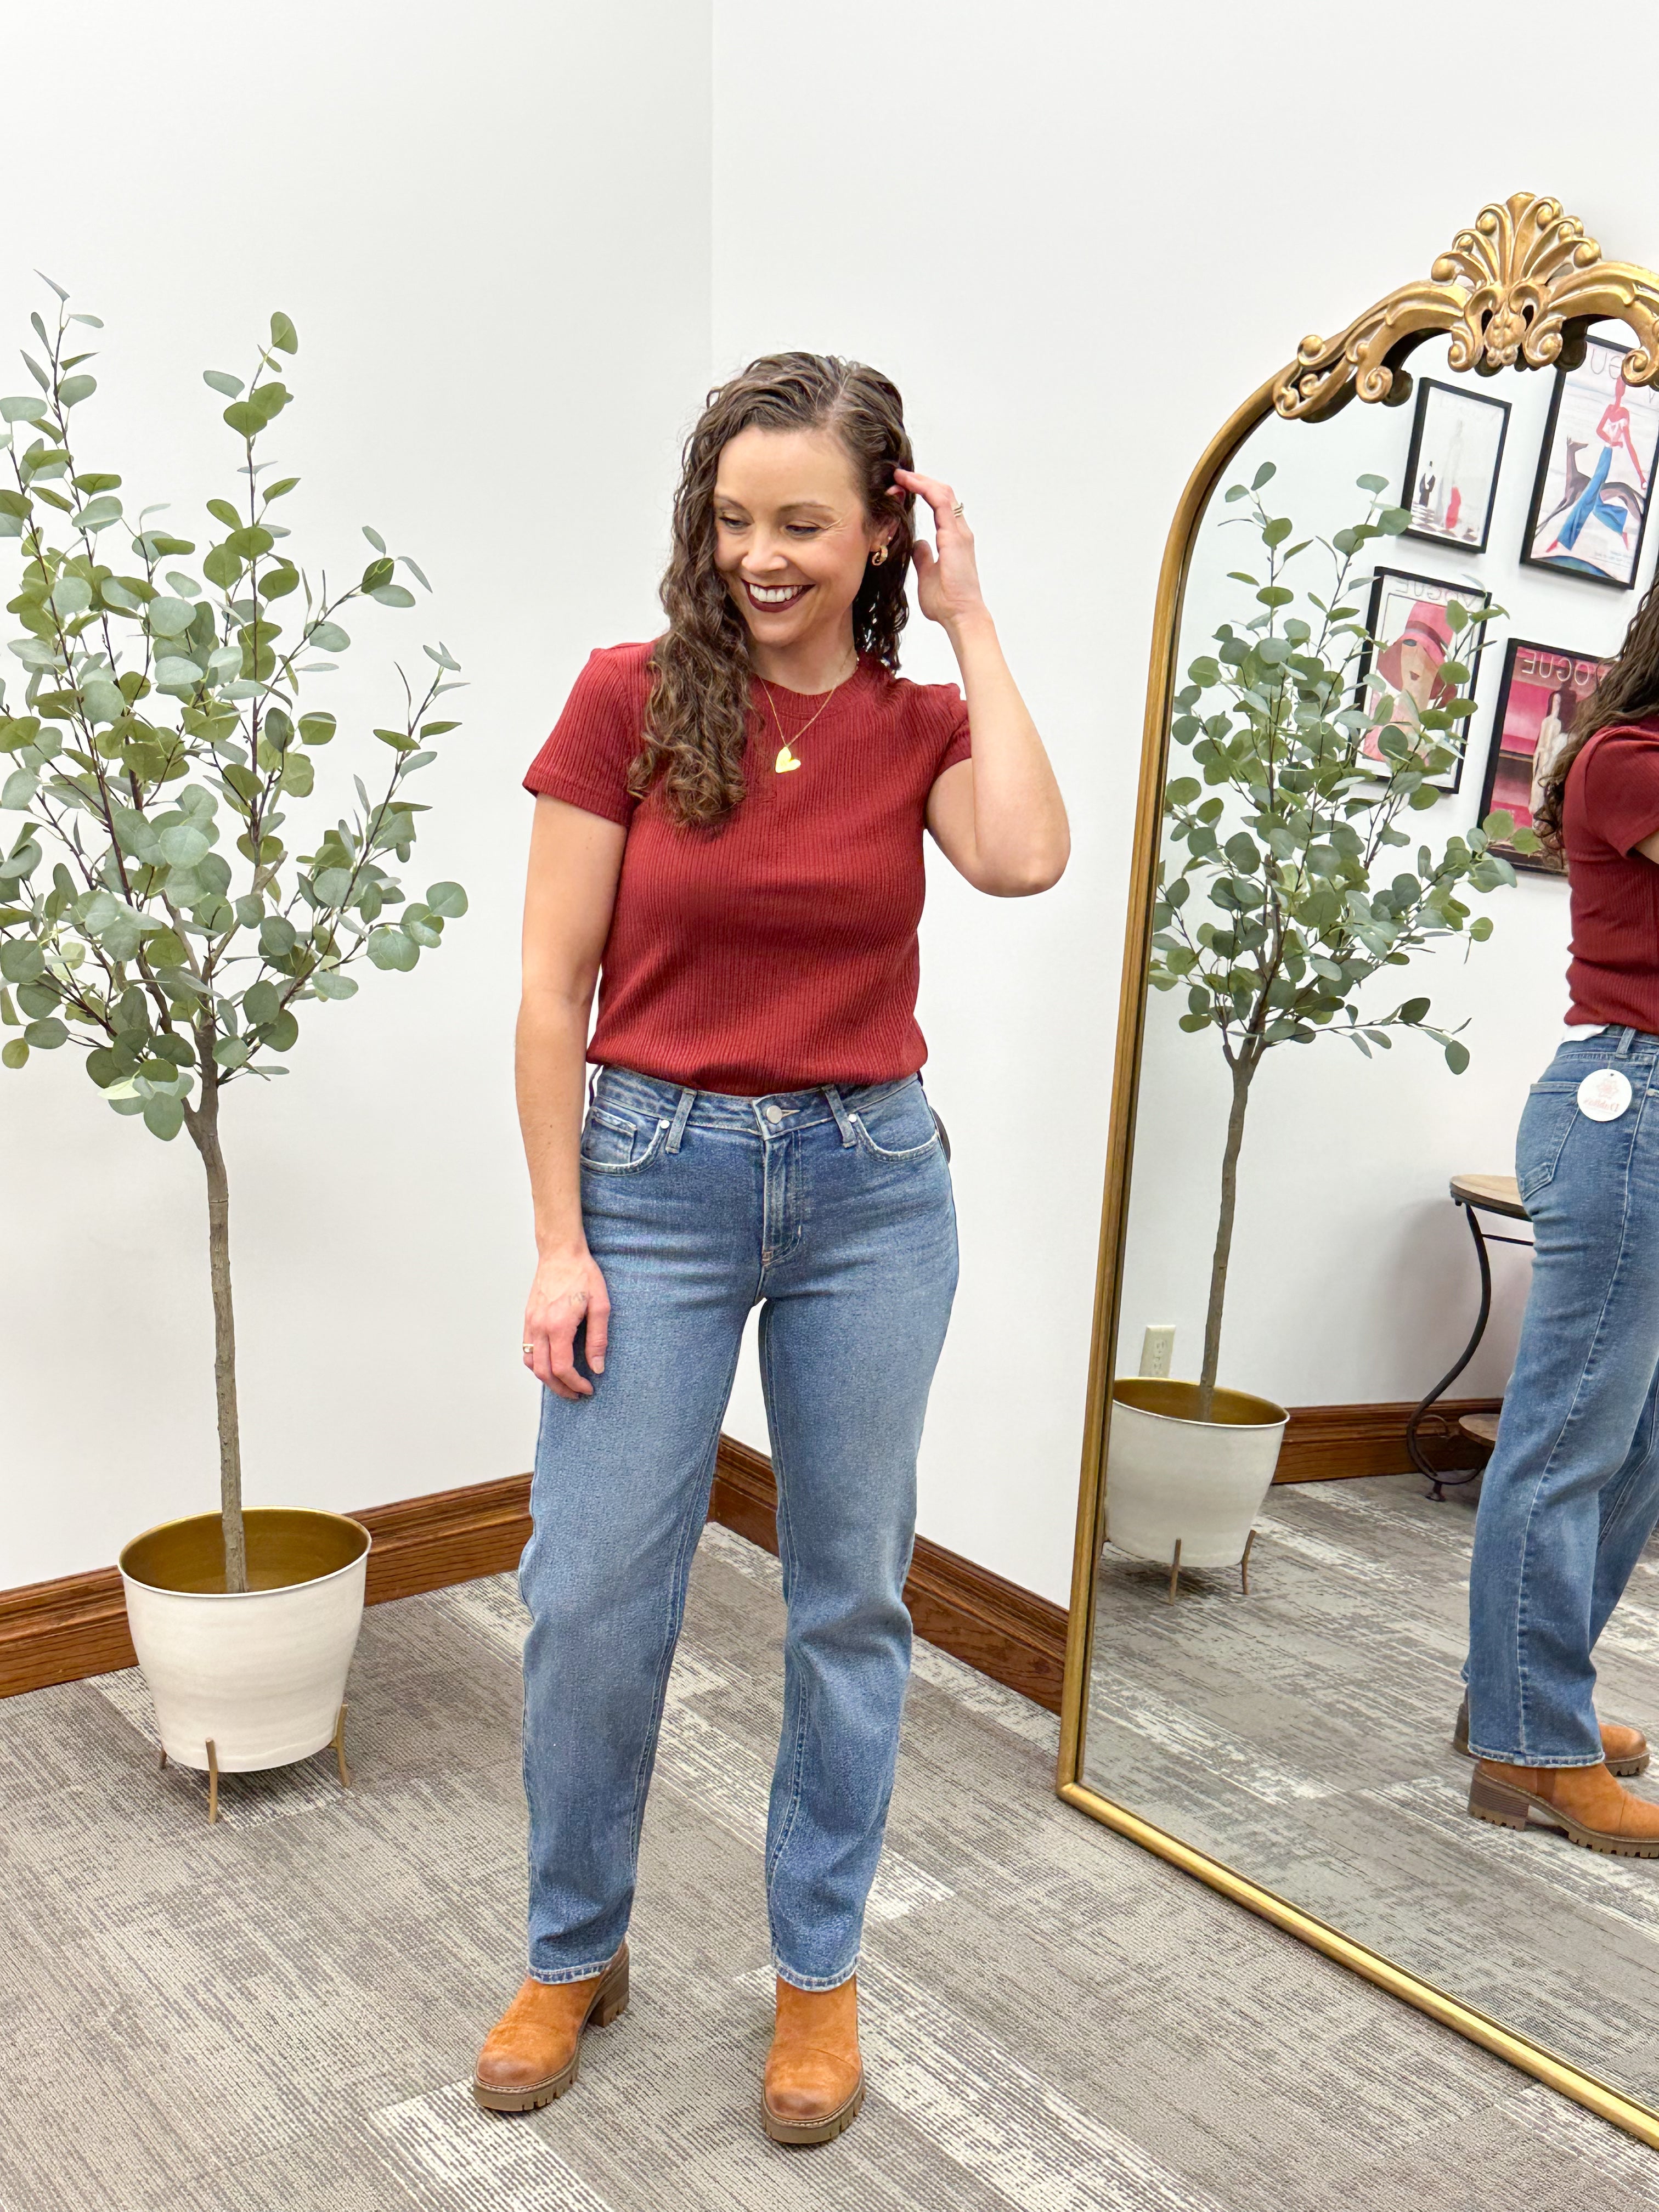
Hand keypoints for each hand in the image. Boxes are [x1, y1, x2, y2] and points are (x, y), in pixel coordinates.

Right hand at [523, 1245, 610, 1399]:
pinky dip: (537, 1363)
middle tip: (577, 1394)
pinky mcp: (528, 1318)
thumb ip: (598, 1339)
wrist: (561, 1253)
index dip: (576, 1384)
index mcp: (558, 1326)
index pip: (562, 1368)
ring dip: (546, 1378)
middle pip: (543, 1372)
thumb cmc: (582, 1275)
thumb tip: (596, 1367)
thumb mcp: (601, 1305)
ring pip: (531, 1363)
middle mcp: (539, 1327)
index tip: (588, 1388)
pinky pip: (527, 1349)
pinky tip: (551, 1364)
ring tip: (564, 1383)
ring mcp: (530, 1323)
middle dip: (561, 1388)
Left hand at [892, 467, 986, 631]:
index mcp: (954, 538)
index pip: (940, 504)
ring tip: (901, 475)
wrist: (961, 615)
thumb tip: (918, 544)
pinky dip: (925, 489)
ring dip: (921, 481)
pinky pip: (940, 503)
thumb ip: (924, 557)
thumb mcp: (927, 574)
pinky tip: (909, 484)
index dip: (923, 490)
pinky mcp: (954, 536)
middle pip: (942, 493)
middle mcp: (959, 531)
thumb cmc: (947, 602)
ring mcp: (959, 532)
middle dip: (921, 480)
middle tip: (899, 474)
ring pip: (942, 493)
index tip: (903, 485)